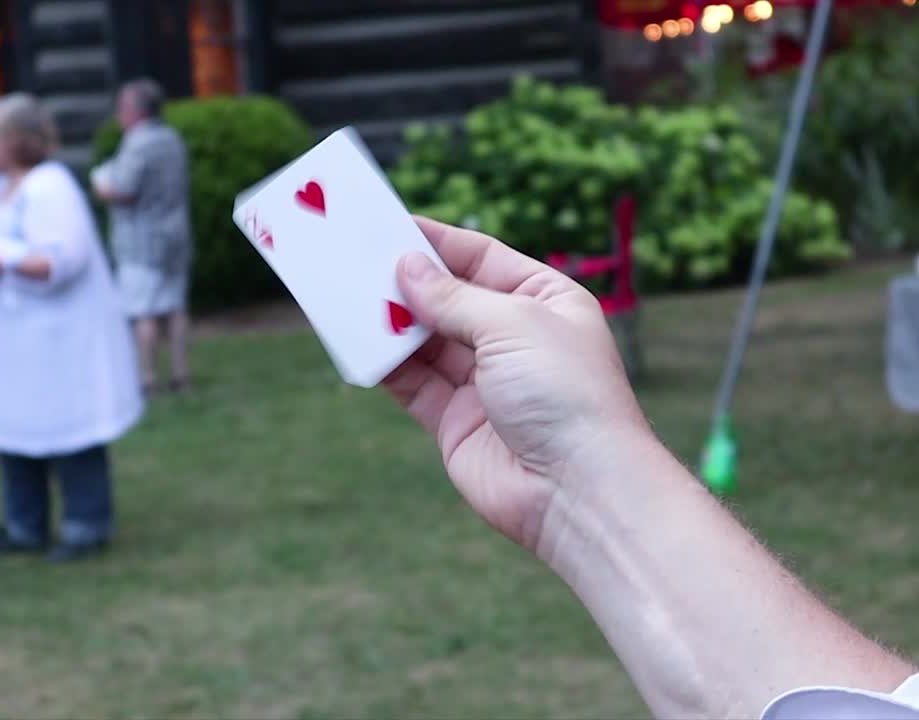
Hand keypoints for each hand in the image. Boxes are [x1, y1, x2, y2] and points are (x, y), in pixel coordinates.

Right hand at [384, 218, 649, 552]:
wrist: (577, 490)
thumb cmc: (565, 393)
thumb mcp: (511, 323)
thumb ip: (452, 297)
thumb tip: (406, 268)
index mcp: (545, 301)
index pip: (480, 258)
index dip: (434, 241)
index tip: (386, 224)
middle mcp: (514, 338)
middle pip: (446, 298)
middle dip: (403, 280)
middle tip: (352, 257)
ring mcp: (484, 382)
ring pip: (423, 341)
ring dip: (387, 320)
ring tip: (342, 292)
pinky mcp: (456, 422)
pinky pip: (411, 383)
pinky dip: (384, 363)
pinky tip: (354, 340)